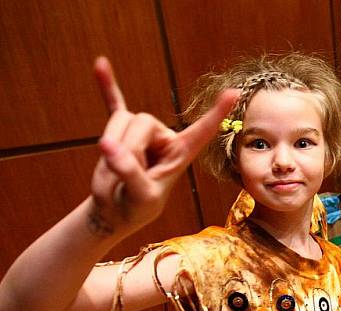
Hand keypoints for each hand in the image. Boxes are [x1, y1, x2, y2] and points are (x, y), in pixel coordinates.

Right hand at [89, 57, 237, 235]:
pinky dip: (107, 86)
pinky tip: (100, 65)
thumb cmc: (137, 206)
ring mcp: (142, 133)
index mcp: (180, 153)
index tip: (234, 94)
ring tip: (116, 168)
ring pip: (123, 118)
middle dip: (129, 147)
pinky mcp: (120, 131)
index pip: (202, 131)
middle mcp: (164, 138)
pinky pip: (114, 104)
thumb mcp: (141, 196)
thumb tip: (108, 146)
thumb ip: (130, 172)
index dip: (217, 114)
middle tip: (125, 174)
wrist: (116, 209)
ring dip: (113, 141)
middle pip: (143, 122)